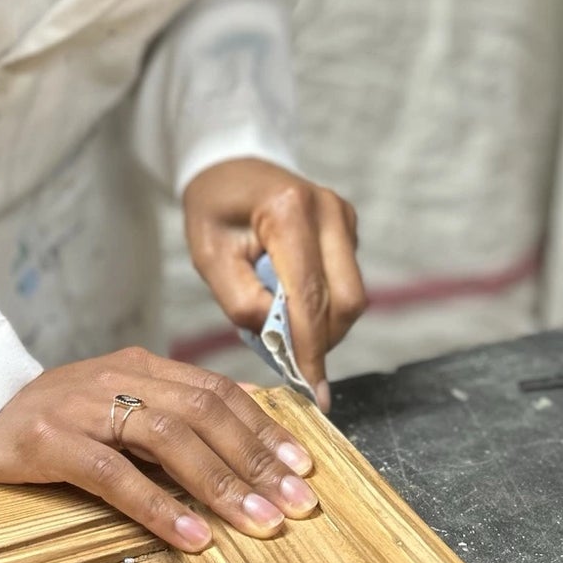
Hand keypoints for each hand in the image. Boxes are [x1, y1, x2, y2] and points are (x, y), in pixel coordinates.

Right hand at [0, 347, 318, 551]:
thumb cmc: (54, 428)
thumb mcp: (116, 413)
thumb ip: (170, 422)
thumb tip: (246, 450)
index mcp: (139, 366)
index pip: (216, 392)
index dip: (264, 429)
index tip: (303, 468)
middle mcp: (115, 377)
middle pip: (203, 413)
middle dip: (256, 461)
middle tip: (295, 505)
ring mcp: (80, 406)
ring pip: (167, 439)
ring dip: (220, 485)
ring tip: (257, 525)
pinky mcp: (47, 441)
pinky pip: (114, 475)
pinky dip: (159, 508)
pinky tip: (193, 539)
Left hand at [182, 158, 365, 410]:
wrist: (230, 169)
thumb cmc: (213, 212)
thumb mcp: (209, 257)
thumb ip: (242, 302)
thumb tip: (281, 341)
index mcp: (289, 210)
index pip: (310, 296)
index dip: (311, 349)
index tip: (312, 392)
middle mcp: (327, 209)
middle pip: (346, 300)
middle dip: (322, 341)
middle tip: (290, 363)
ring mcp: (343, 215)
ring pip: (352, 296)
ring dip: (324, 325)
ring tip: (283, 326)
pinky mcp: (348, 226)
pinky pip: (347, 282)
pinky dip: (324, 305)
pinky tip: (293, 302)